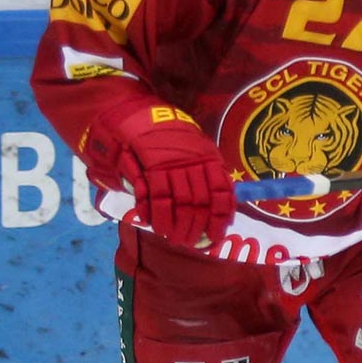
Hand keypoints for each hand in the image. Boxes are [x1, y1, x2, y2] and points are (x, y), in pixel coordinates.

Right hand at [81, 98, 234, 248]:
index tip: (215, 237)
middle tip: (189, 242)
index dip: (219, 219)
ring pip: (177, 203)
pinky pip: (154, 196)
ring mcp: (171, 164)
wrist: (139, 119)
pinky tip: (152, 224)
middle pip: (198, 203)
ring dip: (174, 226)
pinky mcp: (148, 166)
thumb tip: (223, 210)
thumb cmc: (171, 141)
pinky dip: (153, 214)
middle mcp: (193, 162)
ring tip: (173, 238)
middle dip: (194, 228)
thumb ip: (209, 176)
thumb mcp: (198, 152)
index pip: (222, 194)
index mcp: (209, 159)